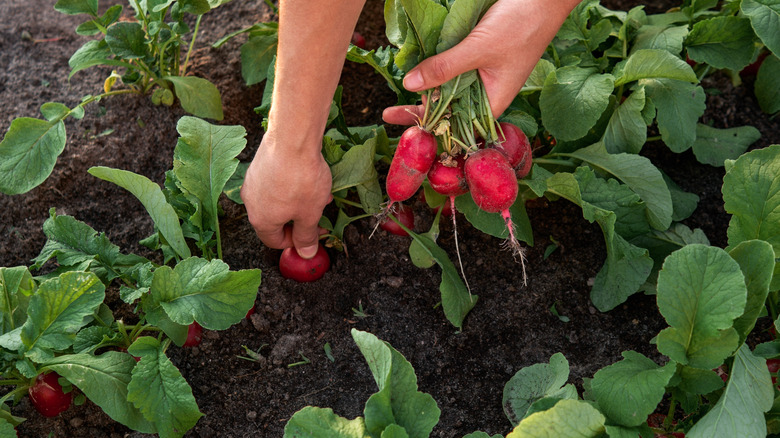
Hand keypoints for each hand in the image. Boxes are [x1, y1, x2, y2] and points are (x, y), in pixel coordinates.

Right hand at [240, 131, 331, 258]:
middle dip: (300, 219)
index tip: (313, 234)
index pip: (274, 241)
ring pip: (277, 200)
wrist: (292, 138)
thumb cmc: (301, 179)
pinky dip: (291, 185)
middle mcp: (251, 203)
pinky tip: (308, 176)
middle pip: (275, 220)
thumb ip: (307, 236)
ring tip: (319, 193)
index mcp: (261, 220)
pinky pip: (275, 183)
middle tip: (319, 213)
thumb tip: (305, 253)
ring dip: (298, 201)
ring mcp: (253, 182)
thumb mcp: (310, 214)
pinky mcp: (258, 165)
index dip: (296, 242)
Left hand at [384, 0, 577, 124]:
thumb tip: (410, 86)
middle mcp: (487, 92)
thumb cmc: (521, 25)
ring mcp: (482, 75)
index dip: (430, 129)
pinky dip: (436, 71)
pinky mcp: (478, 57)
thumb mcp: (478, 49)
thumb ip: (444, 68)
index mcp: (494, 102)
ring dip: (426, 92)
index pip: (457, 125)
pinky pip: (453, 70)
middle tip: (388, 114)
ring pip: (449, 90)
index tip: (403, 129)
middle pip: (450, 110)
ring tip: (397, 100)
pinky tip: (417, 73)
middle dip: (422, 113)